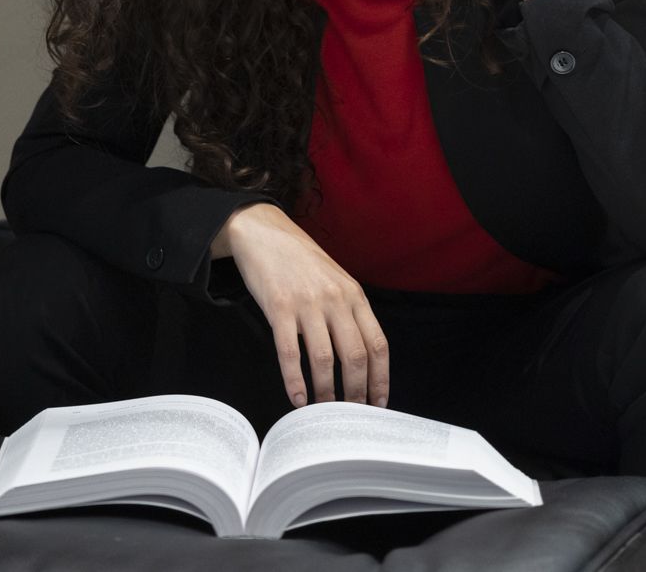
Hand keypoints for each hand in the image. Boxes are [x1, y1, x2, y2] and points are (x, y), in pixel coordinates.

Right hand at [216, 203, 390, 408]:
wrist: (264, 232)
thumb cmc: (301, 261)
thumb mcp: (336, 280)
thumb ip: (348, 312)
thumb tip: (360, 358)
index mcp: (354, 295)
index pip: (377, 343)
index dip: (381, 378)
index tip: (379, 402)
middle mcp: (335, 299)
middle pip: (355, 356)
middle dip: (356, 392)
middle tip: (351, 414)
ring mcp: (307, 304)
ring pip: (324, 359)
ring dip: (325, 392)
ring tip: (323, 411)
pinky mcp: (278, 308)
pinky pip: (289, 352)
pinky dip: (294, 380)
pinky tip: (297, 397)